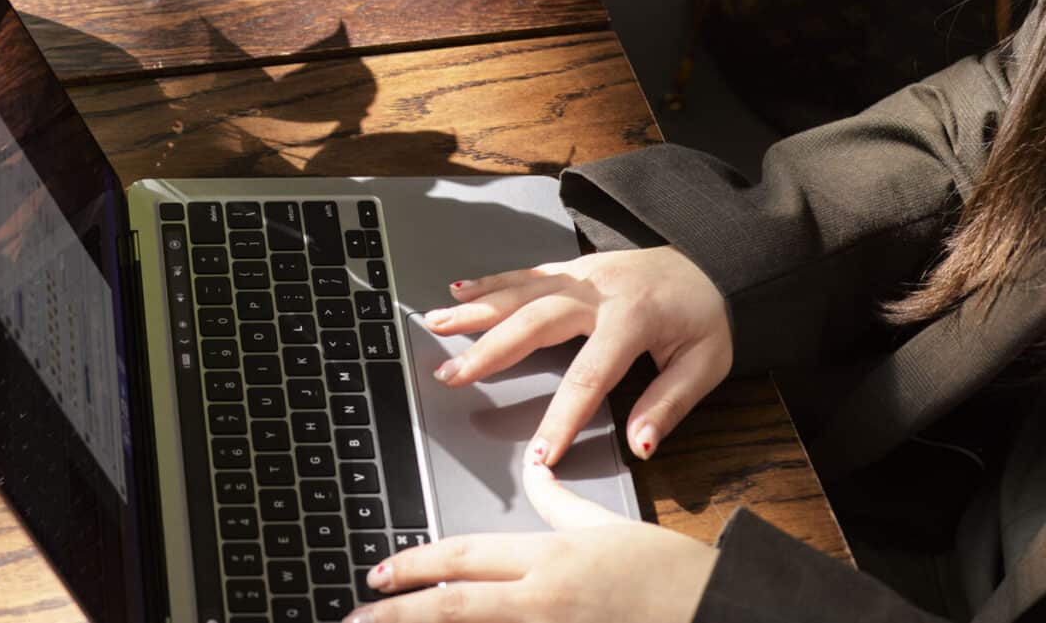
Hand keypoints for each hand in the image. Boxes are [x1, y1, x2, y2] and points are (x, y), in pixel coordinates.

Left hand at [346, 461, 718, 621]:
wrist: (720, 610)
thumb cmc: (671, 574)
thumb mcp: (609, 526)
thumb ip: (561, 501)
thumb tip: (536, 470)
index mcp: (549, 558)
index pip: (465, 556)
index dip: (416, 564)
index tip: (379, 572)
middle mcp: (545, 602)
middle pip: (457, 606)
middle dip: (400, 613)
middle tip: (358, 617)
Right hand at [424, 247, 731, 464]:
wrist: (716, 261)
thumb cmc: (709, 317)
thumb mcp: (706, 365)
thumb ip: (668, 405)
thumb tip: (640, 446)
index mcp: (632, 321)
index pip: (587, 378)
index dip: (560, 419)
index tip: (537, 453)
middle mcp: (597, 293)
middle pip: (532, 325)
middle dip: (487, 352)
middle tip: (451, 375)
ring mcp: (581, 275)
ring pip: (519, 293)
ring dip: (474, 310)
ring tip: (435, 324)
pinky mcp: (574, 267)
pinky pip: (526, 274)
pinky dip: (491, 281)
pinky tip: (461, 288)